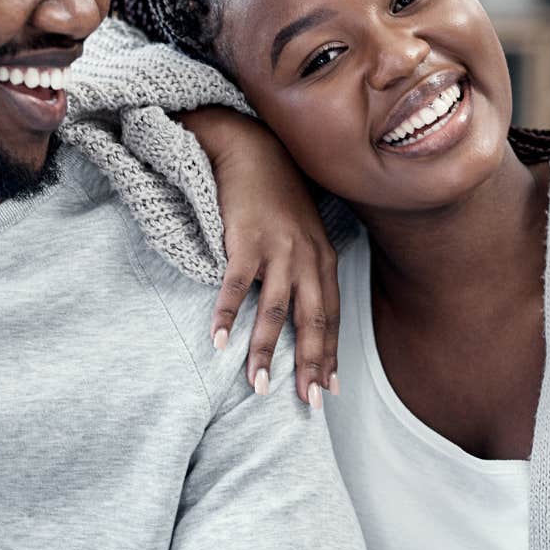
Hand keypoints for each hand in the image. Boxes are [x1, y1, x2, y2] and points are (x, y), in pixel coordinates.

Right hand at [180, 106, 339, 405]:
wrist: (252, 149)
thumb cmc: (276, 195)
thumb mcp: (304, 231)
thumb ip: (308, 267)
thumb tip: (306, 307)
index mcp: (323, 259)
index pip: (331, 315)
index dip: (331, 353)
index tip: (329, 387)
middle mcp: (307, 257)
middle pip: (312, 320)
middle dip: (310, 363)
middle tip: (306, 401)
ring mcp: (277, 249)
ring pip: (275, 310)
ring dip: (266, 350)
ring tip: (257, 385)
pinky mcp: (245, 239)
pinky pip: (236, 286)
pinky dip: (226, 315)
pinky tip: (218, 340)